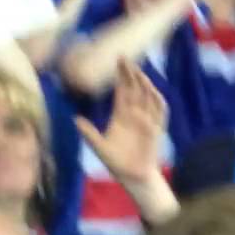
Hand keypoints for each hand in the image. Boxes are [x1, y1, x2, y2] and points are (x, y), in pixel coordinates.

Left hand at [75, 61, 167, 185]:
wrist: (132, 176)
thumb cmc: (116, 162)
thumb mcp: (98, 147)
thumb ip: (89, 133)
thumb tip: (74, 118)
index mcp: (120, 115)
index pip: (121, 91)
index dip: (120, 76)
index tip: (117, 61)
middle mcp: (134, 114)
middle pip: (134, 89)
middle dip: (131, 73)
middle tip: (124, 58)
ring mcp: (146, 120)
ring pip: (147, 96)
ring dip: (143, 84)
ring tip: (137, 72)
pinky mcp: (156, 128)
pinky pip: (159, 111)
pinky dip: (157, 101)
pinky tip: (153, 91)